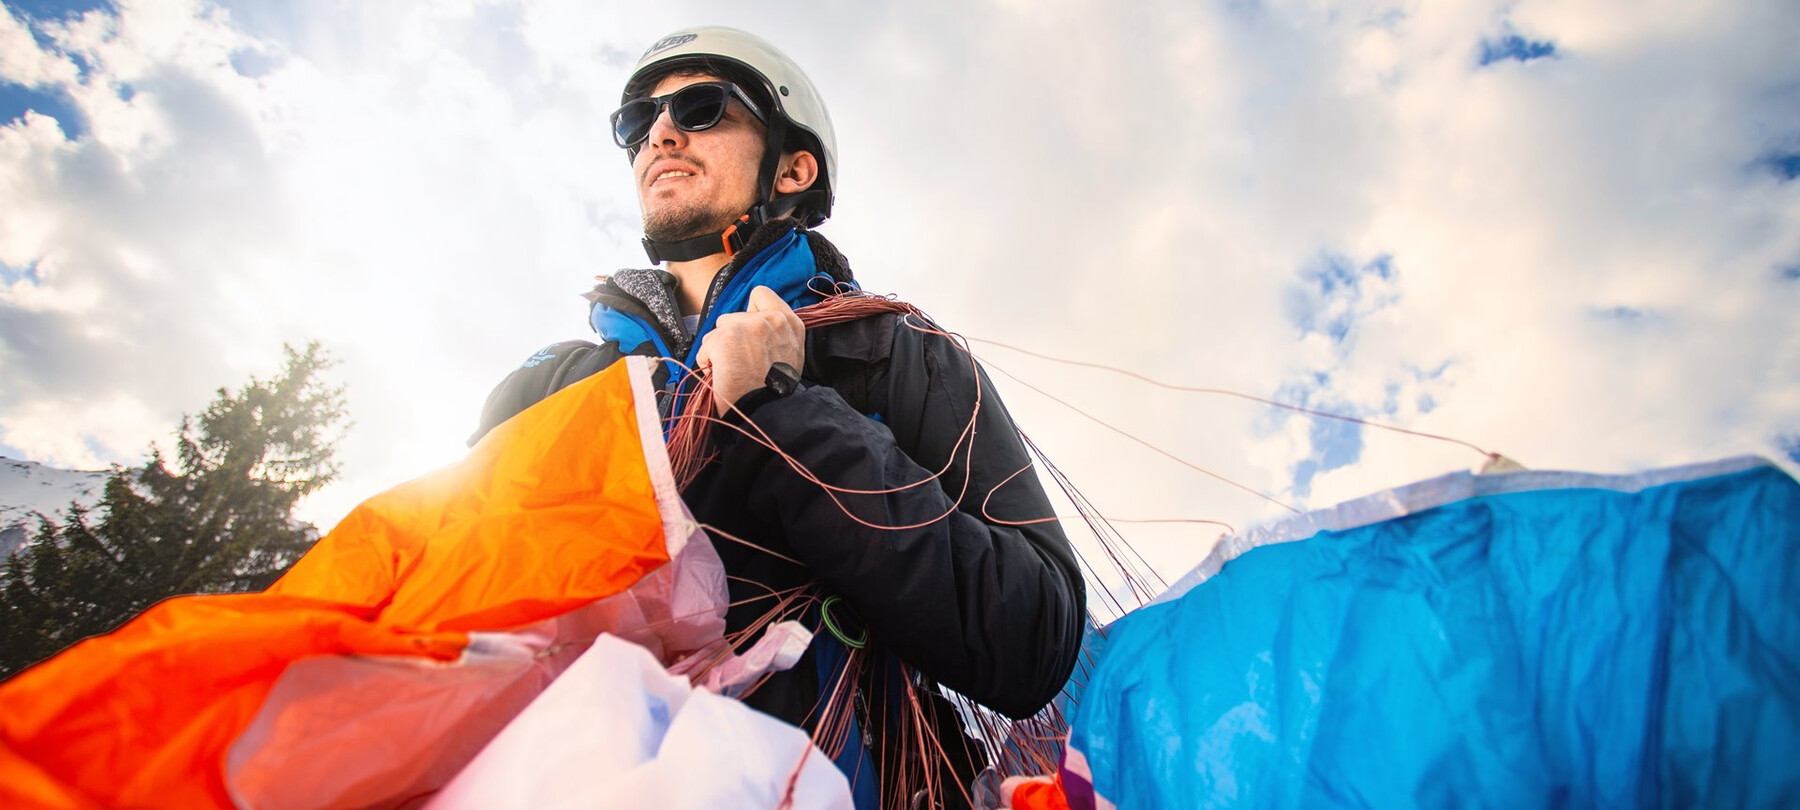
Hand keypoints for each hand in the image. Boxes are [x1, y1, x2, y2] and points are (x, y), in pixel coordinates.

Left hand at [694, 286, 804, 414]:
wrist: (768, 410)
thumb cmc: (776, 390)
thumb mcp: (790, 354)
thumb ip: (775, 333)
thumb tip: (750, 327)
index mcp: (790, 322)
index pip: (761, 294)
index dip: (749, 311)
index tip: (749, 331)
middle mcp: (771, 319)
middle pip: (733, 316)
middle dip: (731, 337)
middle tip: (742, 360)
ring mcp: (748, 326)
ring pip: (717, 330)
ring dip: (719, 350)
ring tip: (733, 370)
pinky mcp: (727, 338)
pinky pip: (706, 346)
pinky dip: (708, 362)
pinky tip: (722, 375)